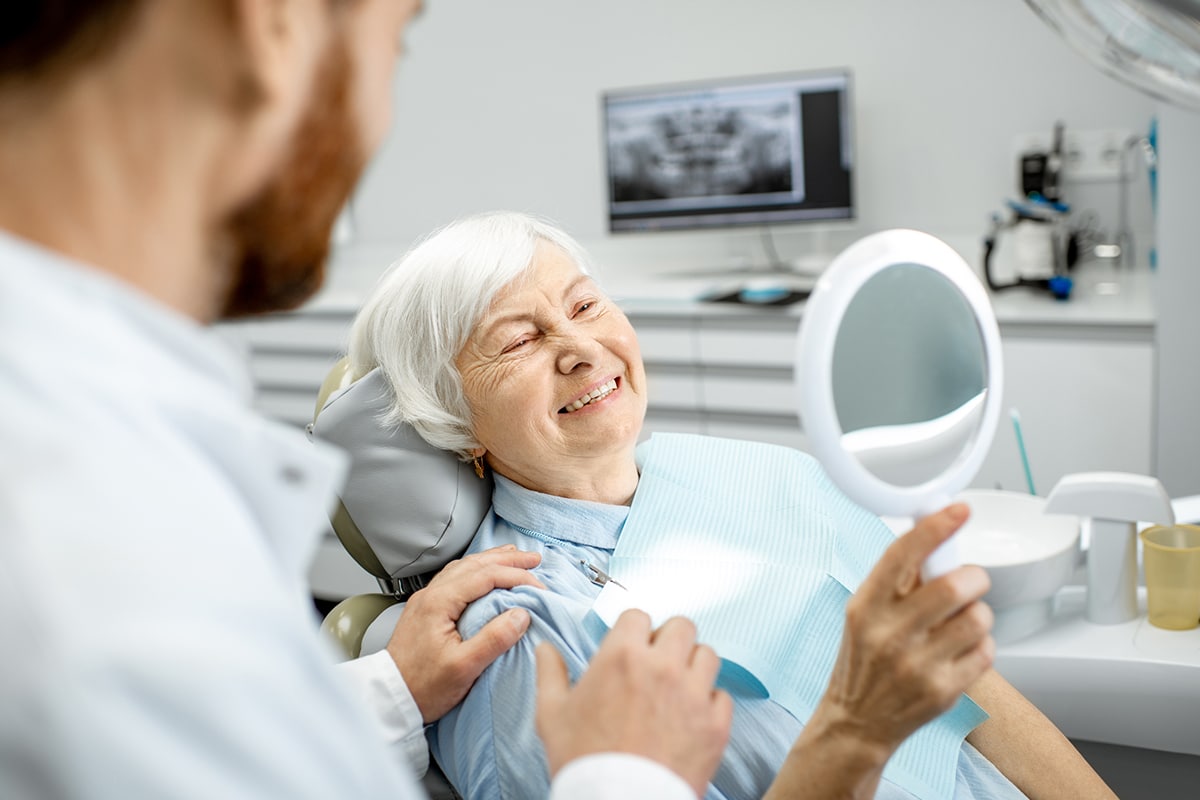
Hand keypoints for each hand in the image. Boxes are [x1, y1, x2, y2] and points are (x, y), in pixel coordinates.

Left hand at [387, 544, 544, 723]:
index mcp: (439, 602)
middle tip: (534, 560)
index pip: (485, 576)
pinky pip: (455, 578)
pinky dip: (476, 571)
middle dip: (507, 559)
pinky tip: (483, 575)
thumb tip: (521, 615)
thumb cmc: (423, 687)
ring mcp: (426, 600)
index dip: (516, 576)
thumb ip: (494, 639)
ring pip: (463, 568)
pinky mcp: (425, 610)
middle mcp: (430, 594)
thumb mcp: (463, 668)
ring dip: (491, 561)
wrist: (389, 699)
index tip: (539, 585)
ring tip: (513, 558)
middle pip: (474, 564)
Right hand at [536, 610, 732, 797]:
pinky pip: (722, 696)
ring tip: (678, 687)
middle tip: (659, 662)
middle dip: (670, 640)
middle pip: (682, 627)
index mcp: (622, 656)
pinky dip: (709, 704)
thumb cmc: (583, 761)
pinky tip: (692, 717)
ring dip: (693, 666)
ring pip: (707, 656)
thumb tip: (545, 649)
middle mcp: (663, 667)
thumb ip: (550, 674)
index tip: (632, 647)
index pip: (639, 616)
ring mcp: (693, 694)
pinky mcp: (715, 724)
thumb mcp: (552, 714)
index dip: (633, 631)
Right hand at [819, 504, 994, 759]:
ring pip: (978, 617)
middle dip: (973, 577)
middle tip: (970, 581)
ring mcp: (917, 664)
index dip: (935, 527)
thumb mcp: (864, 612)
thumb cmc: (864, 660)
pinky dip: (981, 645)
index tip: (959, 509)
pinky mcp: (943, 690)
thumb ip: (897, 579)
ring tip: (961, 621)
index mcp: (866, 606)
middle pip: (954, 586)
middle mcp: (889, 634)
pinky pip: (985, 651)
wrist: (857, 721)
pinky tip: (960, 650)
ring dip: (979, 613)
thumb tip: (931, 532)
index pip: (902, 555)